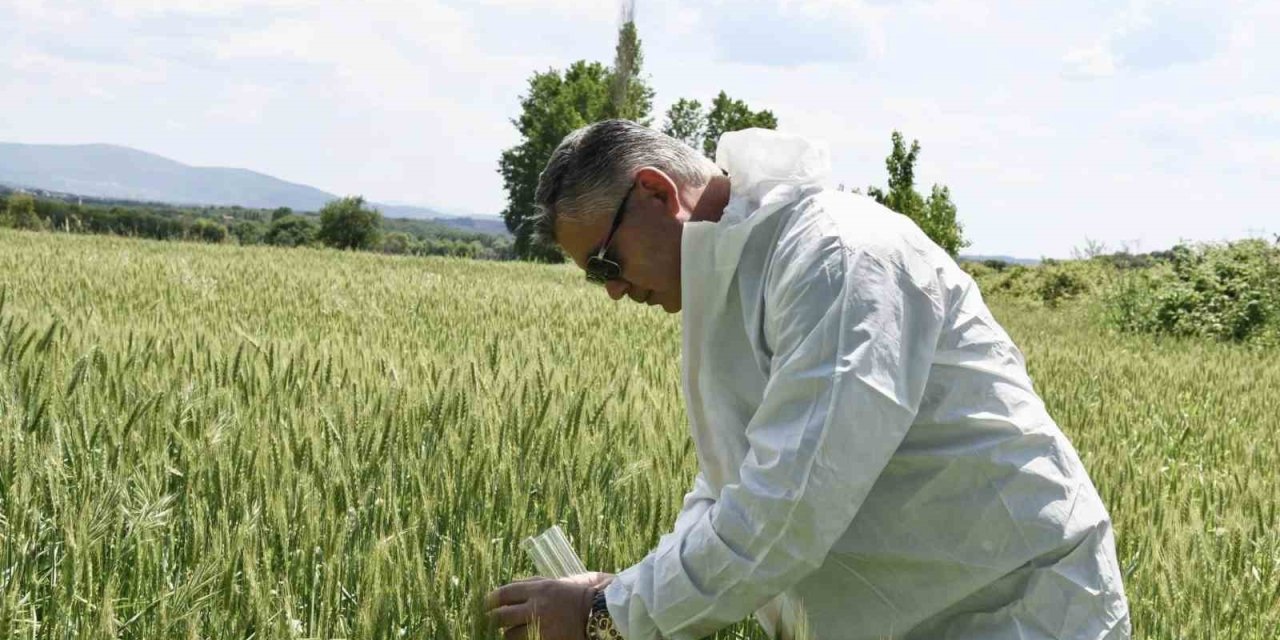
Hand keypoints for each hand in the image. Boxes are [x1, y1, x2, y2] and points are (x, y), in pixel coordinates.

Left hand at [484, 572, 615, 639]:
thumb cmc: (575, 597)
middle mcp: (537, 608)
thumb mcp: (553, 583)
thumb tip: (507, 589)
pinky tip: (524, 638)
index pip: (503, 594)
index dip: (490, 601)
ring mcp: (541, 627)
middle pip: (501, 616)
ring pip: (509, 636)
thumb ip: (531, 584)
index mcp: (538, 589)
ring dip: (509, 635)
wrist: (600, 614)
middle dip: (494, 620)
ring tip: (514, 632)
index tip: (485, 606)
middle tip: (492, 622)